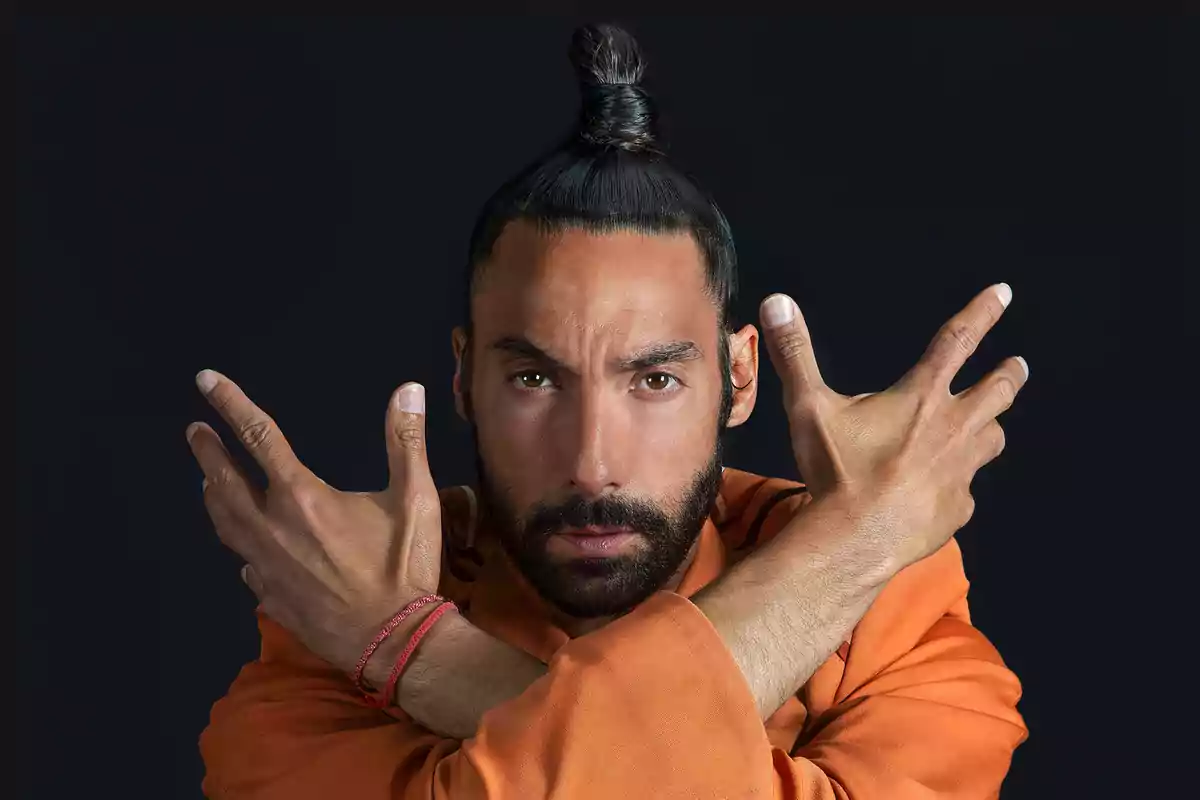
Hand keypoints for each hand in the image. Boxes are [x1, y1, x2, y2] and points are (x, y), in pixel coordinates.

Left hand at [185, 370, 442, 673]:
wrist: (394, 641)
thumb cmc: (403, 566)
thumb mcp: (416, 499)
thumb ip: (406, 441)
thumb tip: (408, 389)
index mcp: (303, 497)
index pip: (259, 437)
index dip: (231, 404)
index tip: (205, 380)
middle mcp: (272, 527)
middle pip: (226, 482)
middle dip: (208, 452)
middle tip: (194, 432)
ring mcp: (266, 566)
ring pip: (226, 524)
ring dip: (214, 496)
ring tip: (206, 482)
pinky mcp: (270, 597)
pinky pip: (245, 565)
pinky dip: (241, 545)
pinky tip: (244, 548)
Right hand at [758, 283, 1027, 568]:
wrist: (857, 540)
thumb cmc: (837, 471)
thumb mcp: (808, 406)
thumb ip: (795, 353)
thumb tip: (777, 303)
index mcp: (922, 396)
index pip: (958, 340)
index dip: (982, 312)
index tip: (1003, 293)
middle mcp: (953, 427)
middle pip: (996, 392)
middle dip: (1008, 375)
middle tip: (1017, 366)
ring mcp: (960, 470)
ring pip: (992, 438)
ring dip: (991, 426)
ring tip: (990, 425)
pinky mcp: (957, 508)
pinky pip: (965, 490)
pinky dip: (957, 484)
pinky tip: (942, 490)